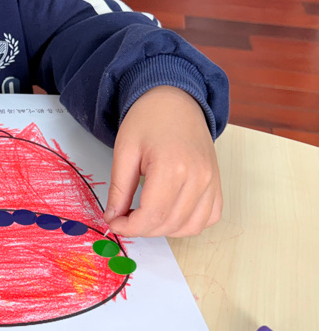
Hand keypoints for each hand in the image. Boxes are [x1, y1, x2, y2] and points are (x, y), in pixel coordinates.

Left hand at [103, 86, 221, 237]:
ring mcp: (212, 182)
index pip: (152, 215)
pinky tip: (170, 212)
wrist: (175, 101)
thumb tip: (113, 217)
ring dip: (165, 229)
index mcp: (173, 167)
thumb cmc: (149, 119)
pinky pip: (208, 218)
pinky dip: (188, 223)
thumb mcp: (125, 149)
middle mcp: (198, 177)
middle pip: (169, 223)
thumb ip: (119, 188)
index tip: (114, 222)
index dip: (129, 227)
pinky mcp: (217, 184)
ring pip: (190, 227)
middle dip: (142, 228)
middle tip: (125, 217)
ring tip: (146, 215)